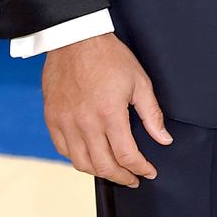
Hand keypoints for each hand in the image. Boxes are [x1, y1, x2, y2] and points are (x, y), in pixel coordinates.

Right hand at [42, 33, 172, 186]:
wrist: (75, 38)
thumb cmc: (110, 57)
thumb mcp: (139, 81)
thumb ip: (151, 114)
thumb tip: (164, 139)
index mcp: (109, 113)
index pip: (126, 155)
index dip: (140, 169)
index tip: (148, 172)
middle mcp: (85, 123)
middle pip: (103, 166)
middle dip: (122, 177)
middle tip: (133, 178)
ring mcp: (65, 123)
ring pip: (81, 163)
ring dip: (100, 172)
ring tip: (114, 171)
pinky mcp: (52, 119)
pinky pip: (63, 150)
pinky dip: (78, 159)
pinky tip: (90, 156)